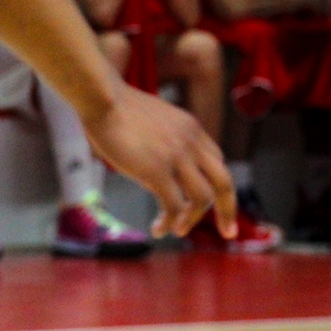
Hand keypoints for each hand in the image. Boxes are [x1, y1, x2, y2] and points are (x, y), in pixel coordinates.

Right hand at [84, 83, 236, 237]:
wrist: (102, 98)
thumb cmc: (117, 108)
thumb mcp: (155, 121)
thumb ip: (165, 140)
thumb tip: (158, 165)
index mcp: (193, 129)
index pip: (218, 162)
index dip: (218, 186)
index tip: (216, 204)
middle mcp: (192, 143)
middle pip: (225, 181)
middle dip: (229, 209)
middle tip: (228, 232)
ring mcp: (177, 157)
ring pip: (203, 198)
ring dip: (193, 220)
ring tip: (178, 231)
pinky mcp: (157, 171)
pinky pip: (174, 206)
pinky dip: (170, 223)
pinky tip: (158, 230)